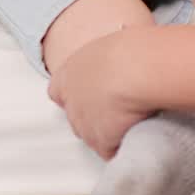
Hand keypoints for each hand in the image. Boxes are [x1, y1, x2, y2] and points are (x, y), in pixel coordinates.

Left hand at [47, 30, 151, 158]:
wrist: (136, 69)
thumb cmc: (130, 49)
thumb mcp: (113, 44)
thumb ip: (107, 57)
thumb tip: (123, 56)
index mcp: (68, 74)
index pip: (58, 91)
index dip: (75, 94)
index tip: (93, 91)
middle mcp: (71, 102)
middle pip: (76, 116)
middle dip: (94, 114)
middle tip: (119, 104)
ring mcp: (84, 124)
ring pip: (92, 136)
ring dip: (109, 131)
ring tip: (133, 119)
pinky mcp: (101, 141)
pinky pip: (110, 150)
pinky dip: (122, 146)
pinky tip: (136, 134)